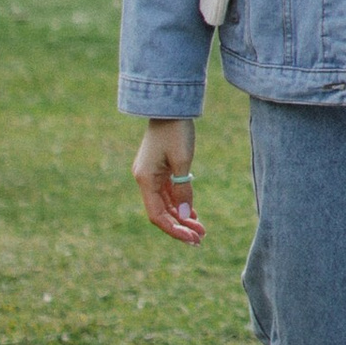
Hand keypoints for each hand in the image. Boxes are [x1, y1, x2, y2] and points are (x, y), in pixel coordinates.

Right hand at [134, 119, 203, 244]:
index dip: (173, 229)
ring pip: (166, 204)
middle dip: (180, 227)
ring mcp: (151, 175)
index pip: (157, 215)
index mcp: (145, 180)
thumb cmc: (176, 130)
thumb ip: (183, 189)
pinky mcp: (159, 169)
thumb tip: (184, 215)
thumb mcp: (182, 160)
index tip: (191, 239)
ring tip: (201, 230)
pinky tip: (193, 214)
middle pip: (161, 212)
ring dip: (182, 217)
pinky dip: (180, 203)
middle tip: (200, 239)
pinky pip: (168, 193)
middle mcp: (145, 180)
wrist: (170, 105)